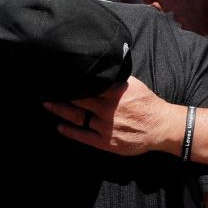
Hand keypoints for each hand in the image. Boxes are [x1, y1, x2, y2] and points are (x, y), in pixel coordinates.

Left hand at [43, 77, 182, 156]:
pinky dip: (70, 131)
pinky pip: (84, 136)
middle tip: (47, 88)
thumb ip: (116, 77)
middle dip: (62, 93)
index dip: (71, 80)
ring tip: (47, 104)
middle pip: (78, 98)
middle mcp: (107, 108)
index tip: (58, 75)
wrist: (161, 127)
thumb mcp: (134, 84)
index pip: (87, 83)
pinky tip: (59, 127)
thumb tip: (103, 65)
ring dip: (61, 110)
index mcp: (114, 92)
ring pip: (78, 116)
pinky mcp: (106, 142)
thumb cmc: (147, 103)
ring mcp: (105, 126)